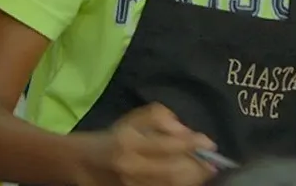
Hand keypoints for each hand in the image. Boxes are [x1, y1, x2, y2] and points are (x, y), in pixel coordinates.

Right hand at [73, 103, 215, 185]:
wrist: (82, 165)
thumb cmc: (112, 139)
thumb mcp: (131, 120)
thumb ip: (157, 117)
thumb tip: (182, 129)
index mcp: (129, 143)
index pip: (168, 145)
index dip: (192, 144)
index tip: (209, 143)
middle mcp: (132, 168)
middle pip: (174, 172)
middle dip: (198, 168)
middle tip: (213, 163)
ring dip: (192, 180)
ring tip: (205, 173)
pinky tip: (187, 181)